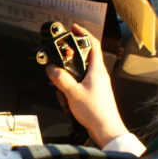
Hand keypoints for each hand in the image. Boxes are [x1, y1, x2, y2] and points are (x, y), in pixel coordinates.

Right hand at [45, 23, 129, 147]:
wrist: (106, 130)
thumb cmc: (96, 112)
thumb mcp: (73, 93)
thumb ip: (61, 79)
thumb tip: (51, 68)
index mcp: (97, 70)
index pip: (92, 44)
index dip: (83, 34)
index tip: (73, 28)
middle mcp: (98, 75)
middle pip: (80, 60)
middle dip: (66, 66)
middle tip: (58, 70)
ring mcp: (95, 85)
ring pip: (76, 75)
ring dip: (66, 84)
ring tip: (65, 96)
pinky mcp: (92, 94)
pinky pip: (77, 87)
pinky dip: (69, 93)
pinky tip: (68, 103)